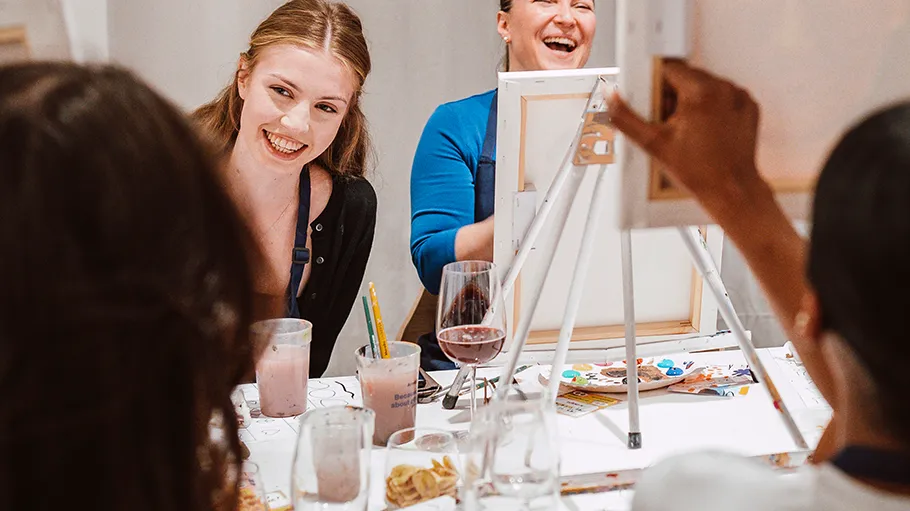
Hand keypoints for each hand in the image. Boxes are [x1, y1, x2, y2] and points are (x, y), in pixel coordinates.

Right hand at [608, 60, 763, 212]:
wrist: (730, 190)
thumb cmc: (699, 172)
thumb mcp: (653, 143)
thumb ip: (626, 117)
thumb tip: (611, 98)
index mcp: (701, 91)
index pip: (669, 69)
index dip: (656, 88)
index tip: (655, 104)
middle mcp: (724, 89)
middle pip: (688, 77)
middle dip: (673, 96)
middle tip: (669, 123)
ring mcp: (739, 97)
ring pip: (706, 86)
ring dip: (692, 101)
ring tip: (688, 129)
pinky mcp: (748, 107)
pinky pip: (724, 96)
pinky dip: (712, 108)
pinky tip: (704, 130)